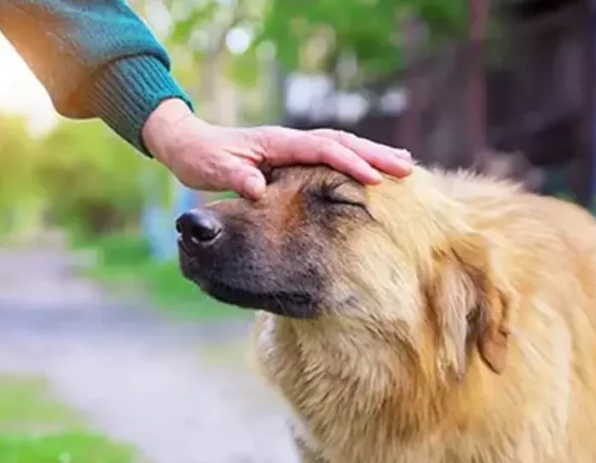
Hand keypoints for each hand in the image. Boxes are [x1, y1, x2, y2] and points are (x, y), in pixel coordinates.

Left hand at [142, 99, 413, 199]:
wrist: (188, 143)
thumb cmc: (200, 158)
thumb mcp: (213, 170)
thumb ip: (236, 178)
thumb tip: (257, 188)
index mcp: (277, 143)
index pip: (322, 150)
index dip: (350, 163)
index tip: (375, 179)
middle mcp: (289, 140)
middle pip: (341, 142)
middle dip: (375, 155)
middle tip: (407, 168)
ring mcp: (292, 146)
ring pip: (341, 145)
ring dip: (371, 154)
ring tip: (403, 164)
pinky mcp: (292, 155)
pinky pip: (330, 154)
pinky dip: (354, 159)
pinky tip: (371, 170)